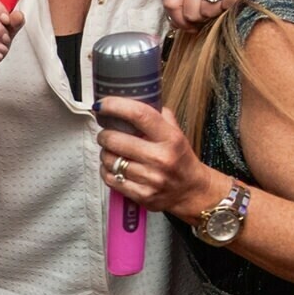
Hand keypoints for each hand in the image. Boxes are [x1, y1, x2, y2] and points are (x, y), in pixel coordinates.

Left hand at [94, 96, 218, 218]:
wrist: (192, 190)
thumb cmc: (180, 158)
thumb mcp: (176, 133)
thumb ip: (159, 115)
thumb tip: (134, 99)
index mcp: (170, 138)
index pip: (139, 115)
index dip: (115, 106)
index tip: (102, 104)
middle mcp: (160, 158)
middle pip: (115, 139)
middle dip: (104, 134)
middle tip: (106, 133)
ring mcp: (150, 178)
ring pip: (109, 160)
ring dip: (105, 153)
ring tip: (112, 151)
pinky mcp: (142, 195)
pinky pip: (110, 179)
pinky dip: (107, 170)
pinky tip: (114, 167)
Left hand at [162, 0, 293, 28]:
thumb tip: (184, 19)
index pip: (170, 2)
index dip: (178, 21)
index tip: (190, 27)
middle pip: (190, 12)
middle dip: (202, 20)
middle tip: (215, 14)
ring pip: (209, 11)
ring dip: (220, 13)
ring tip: (229, 0)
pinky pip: (230, 4)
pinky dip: (235, 6)